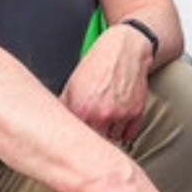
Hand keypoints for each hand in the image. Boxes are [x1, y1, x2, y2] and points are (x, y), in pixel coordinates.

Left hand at [60, 26, 153, 144]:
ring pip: (112, 139)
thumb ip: (65, 106)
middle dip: (92, 136)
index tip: (74, 136)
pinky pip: (129, 135)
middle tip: (91, 129)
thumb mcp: (73, 83)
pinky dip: (124, 131)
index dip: (74, 138)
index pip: (74, 138)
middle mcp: (102, 114)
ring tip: (105, 121)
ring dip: (108, 134)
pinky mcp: (136, 113)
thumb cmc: (98, 64)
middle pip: (95, 141)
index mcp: (81, 108)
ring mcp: (121, 115)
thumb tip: (55, 122)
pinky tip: (118, 120)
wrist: (125, 49)